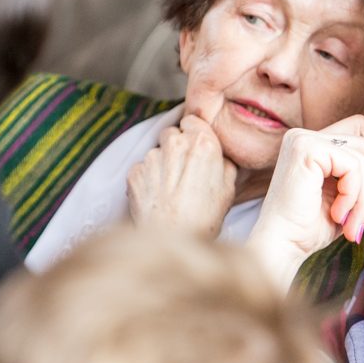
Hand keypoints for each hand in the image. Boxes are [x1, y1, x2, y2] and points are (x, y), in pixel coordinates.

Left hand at [127, 115, 236, 236]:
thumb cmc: (204, 219)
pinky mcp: (134, 172)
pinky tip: (157, 196)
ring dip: (162, 164)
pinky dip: (147, 179)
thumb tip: (219, 156)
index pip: (193, 120)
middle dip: (176, 147)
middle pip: (172, 133)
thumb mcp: (228, 189)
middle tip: (184, 171)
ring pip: (156, 151)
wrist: (172, 242)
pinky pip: (141, 168)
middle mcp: (176, 144)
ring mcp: (152, 157)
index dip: (194, 134)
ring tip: (170, 189)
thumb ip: (224, 163)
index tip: (195, 147)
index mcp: (203, 144)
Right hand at [248, 115, 363, 289]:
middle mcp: (305, 136)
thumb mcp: (351, 198)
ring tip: (352, 223)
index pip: (360, 126)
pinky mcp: (306, 149)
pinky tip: (338, 213)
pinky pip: (352, 165)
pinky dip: (354, 194)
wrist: (282, 247)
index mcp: (314, 145)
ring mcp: (304, 140)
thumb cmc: (310, 228)